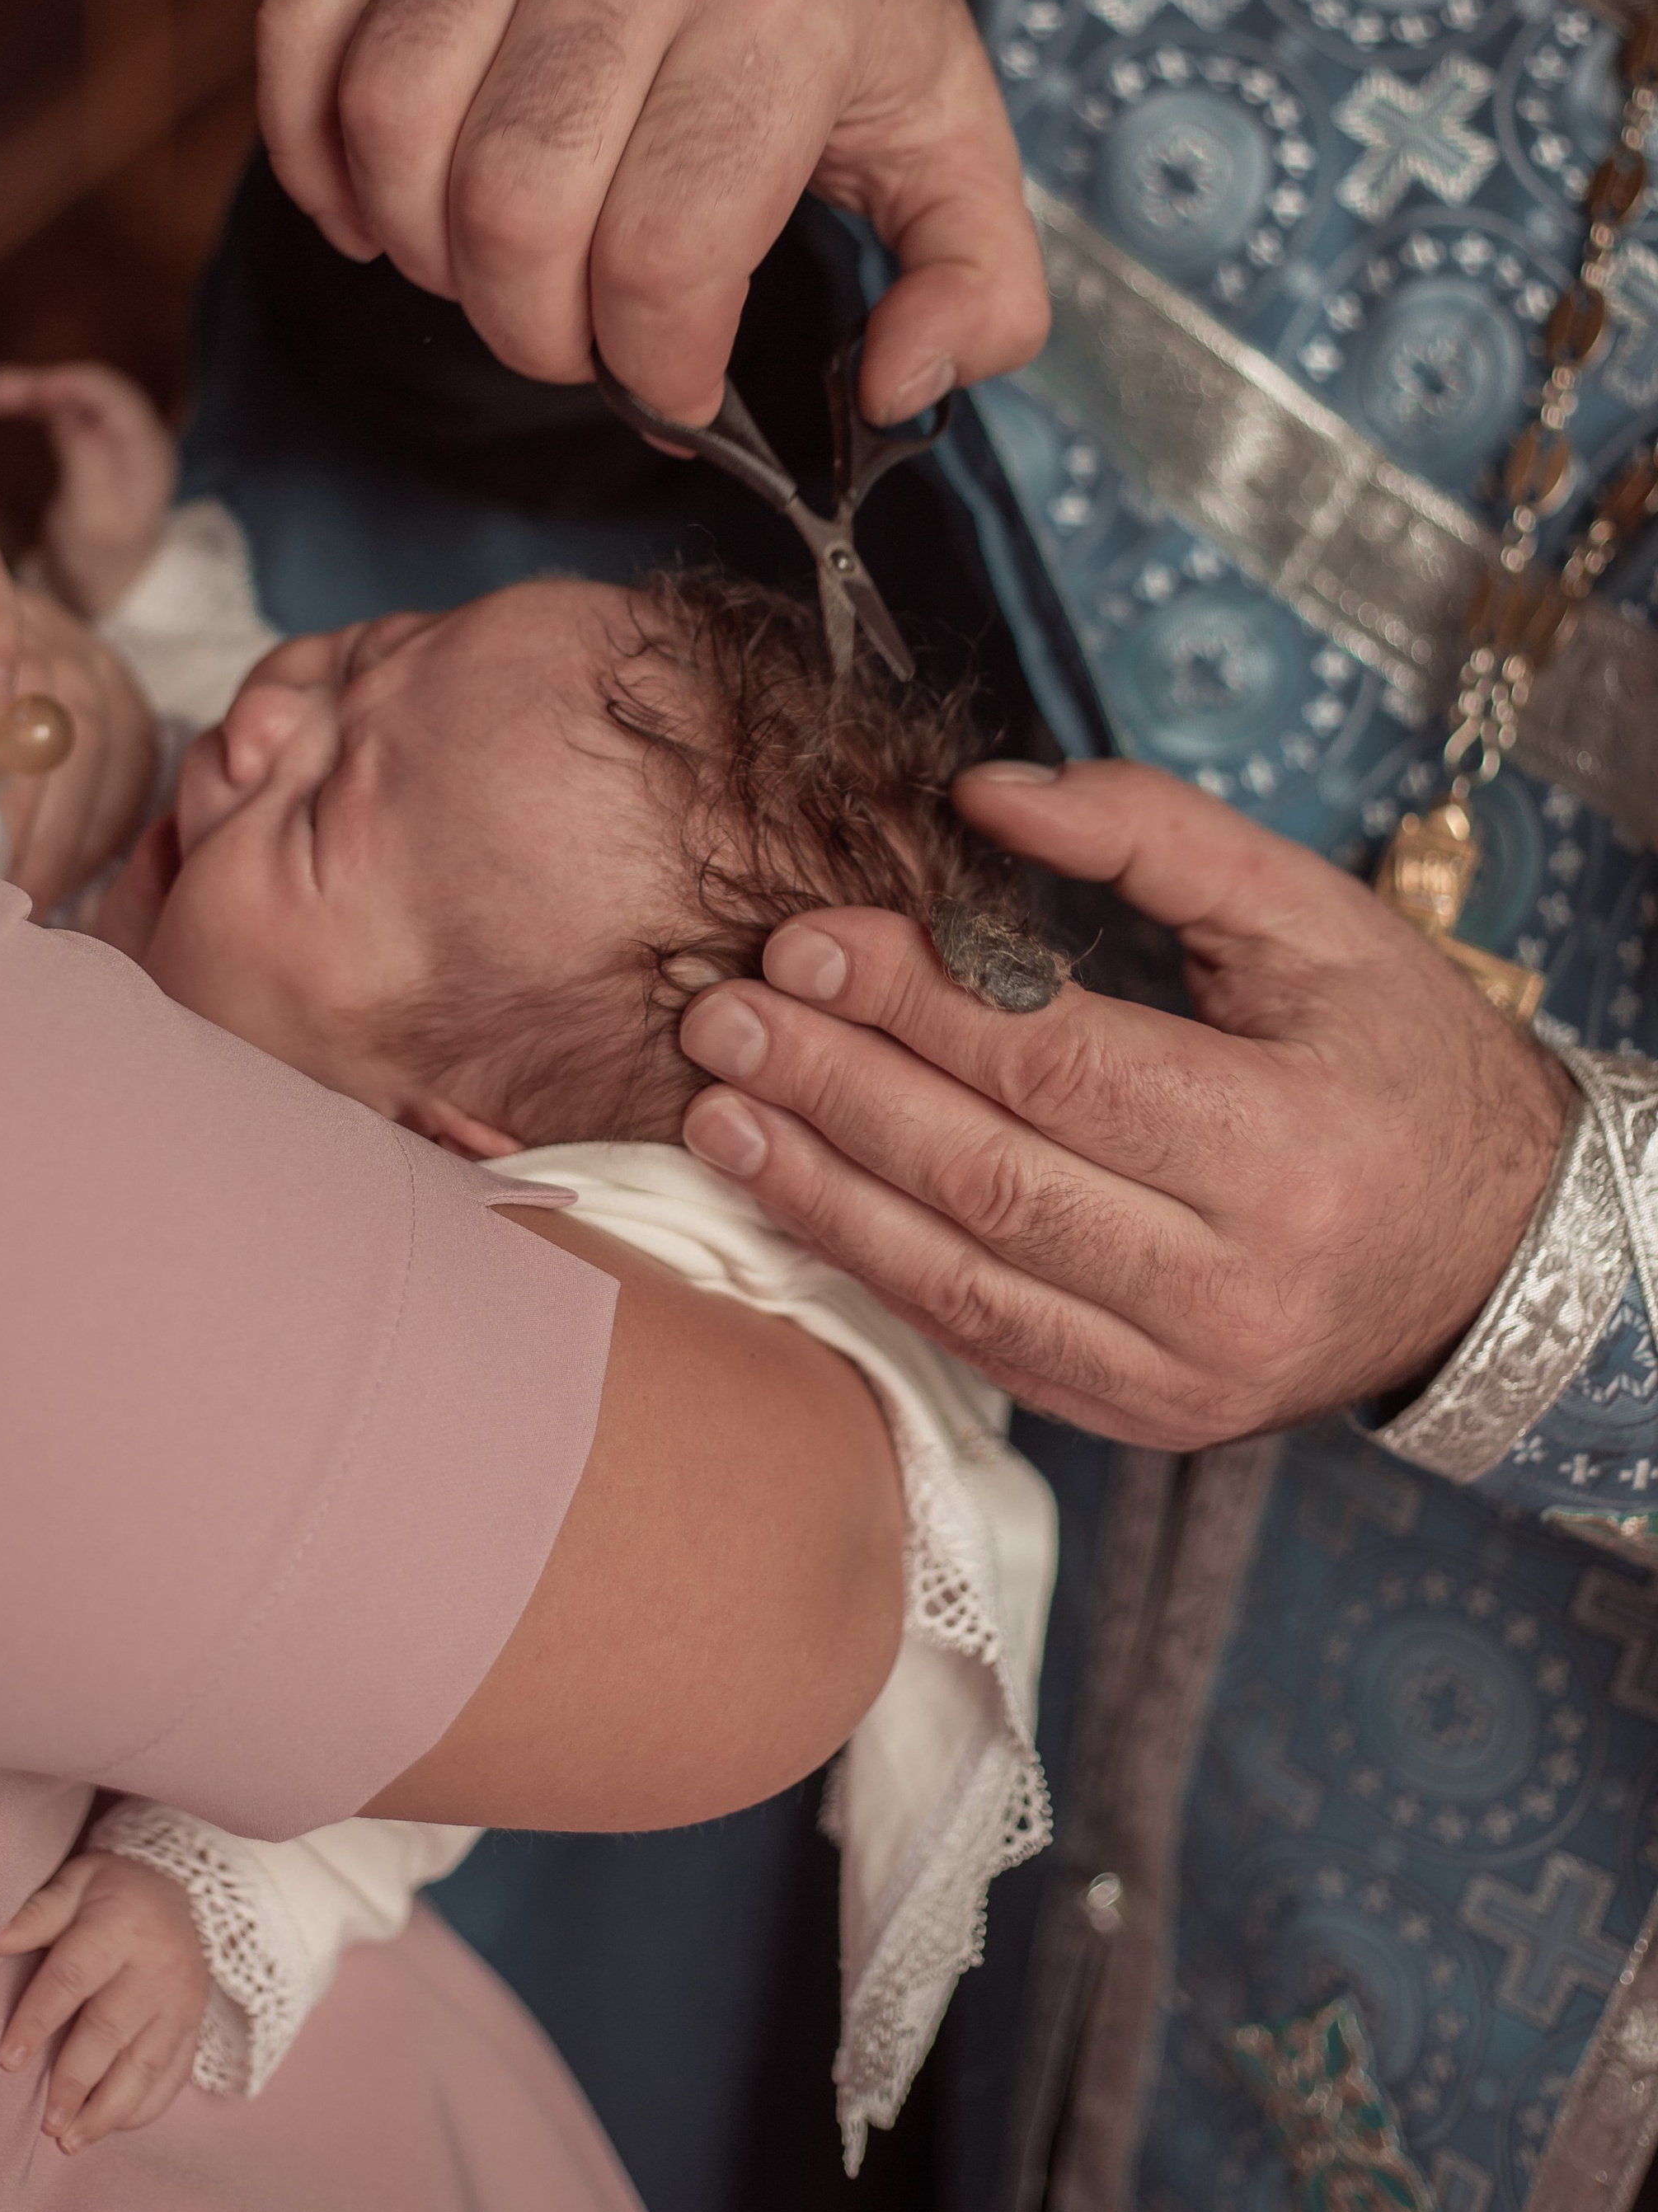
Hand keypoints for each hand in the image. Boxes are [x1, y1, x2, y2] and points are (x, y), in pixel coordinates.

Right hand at [0, 362, 177, 617]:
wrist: (105, 592)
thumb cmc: (102, 561)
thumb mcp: (94, 517)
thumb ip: (85, 460)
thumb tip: (65, 408)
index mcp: (145, 450)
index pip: (110, 395)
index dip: (67, 384)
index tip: (25, 395)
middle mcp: (136, 437)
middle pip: (88, 388)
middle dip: (39, 384)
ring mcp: (116, 440)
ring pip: (73, 396)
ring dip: (30, 391)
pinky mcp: (93, 447)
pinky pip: (64, 410)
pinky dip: (33, 405)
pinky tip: (0, 406)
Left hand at [0, 516, 158, 911]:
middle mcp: (8, 594)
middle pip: (45, 674)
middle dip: (17, 788)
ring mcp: (72, 644)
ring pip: (96, 729)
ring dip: (57, 826)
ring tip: (13, 896)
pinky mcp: (114, 702)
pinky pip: (131, 763)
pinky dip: (95, 831)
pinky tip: (54, 878)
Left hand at [0, 1850, 207, 2152]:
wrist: (182, 1885)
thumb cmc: (111, 1892)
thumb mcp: (75, 1882)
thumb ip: (38, 1912)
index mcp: (119, 1926)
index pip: (73, 1979)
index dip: (38, 2020)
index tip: (7, 2061)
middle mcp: (156, 1967)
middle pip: (111, 2031)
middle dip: (76, 2081)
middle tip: (46, 2123)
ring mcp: (182, 2000)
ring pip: (146, 2064)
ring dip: (108, 2109)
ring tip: (71, 2140)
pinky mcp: (195, 2024)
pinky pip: (175, 2074)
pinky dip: (144, 2108)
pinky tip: (111, 2127)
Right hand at [256, 0, 1042, 428]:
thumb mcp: (955, 131)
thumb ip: (976, 288)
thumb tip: (894, 389)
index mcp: (782, 8)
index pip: (662, 254)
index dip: (654, 368)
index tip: (673, 387)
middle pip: (511, 208)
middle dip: (533, 332)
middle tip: (575, 345)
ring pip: (393, 129)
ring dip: (423, 253)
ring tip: (487, 274)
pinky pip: (305, 38)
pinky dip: (313, 155)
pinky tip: (376, 217)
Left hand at [676, 759, 1571, 1450]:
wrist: (1496, 1246)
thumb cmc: (1400, 1061)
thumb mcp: (1313, 919)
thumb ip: (1155, 834)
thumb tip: (986, 795)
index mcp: (1288, 1146)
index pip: (1056, 1067)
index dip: (914, 1002)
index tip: (805, 938)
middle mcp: (1233, 1282)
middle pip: (986, 1175)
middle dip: (835, 1088)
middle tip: (721, 1014)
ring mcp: (1184, 1373)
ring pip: (960, 1279)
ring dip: (818, 1191)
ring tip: (715, 1110)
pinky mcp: (1145, 1416)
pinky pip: (980, 1343)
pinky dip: (874, 1269)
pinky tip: (793, 1200)